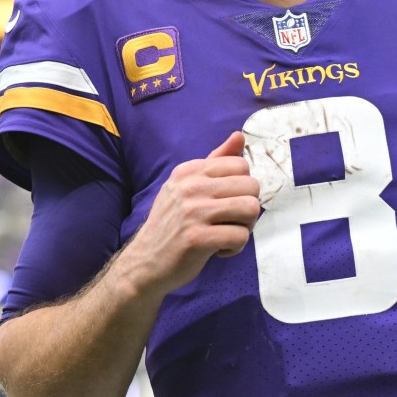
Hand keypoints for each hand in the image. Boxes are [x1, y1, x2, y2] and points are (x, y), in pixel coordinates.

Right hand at [122, 131, 261, 293]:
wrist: (145, 261)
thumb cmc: (173, 224)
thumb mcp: (187, 186)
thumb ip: (216, 161)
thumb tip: (239, 135)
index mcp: (189, 171)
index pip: (240, 165)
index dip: (242, 187)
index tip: (226, 202)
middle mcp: (190, 187)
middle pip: (251, 186)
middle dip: (248, 208)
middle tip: (230, 221)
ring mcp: (193, 212)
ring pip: (251, 209)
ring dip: (245, 227)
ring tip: (227, 233)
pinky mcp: (197, 239)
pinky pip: (240, 237)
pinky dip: (235, 248)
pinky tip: (218, 250)